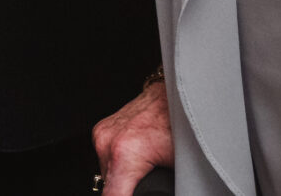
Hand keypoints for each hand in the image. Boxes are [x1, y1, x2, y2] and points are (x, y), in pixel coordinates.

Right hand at [94, 77, 171, 192]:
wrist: (173, 95)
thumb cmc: (179, 125)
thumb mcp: (175, 165)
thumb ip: (164, 185)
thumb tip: (163, 190)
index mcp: (125, 154)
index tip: (141, 194)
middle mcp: (108, 142)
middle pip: (109, 186)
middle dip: (128, 188)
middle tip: (147, 180)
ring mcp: (102, 134)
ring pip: (107, 172)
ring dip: (121, 176)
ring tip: (143, 167)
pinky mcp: (101, 129)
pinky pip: (106, 156)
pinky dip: (118, 162)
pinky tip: (135, 157)